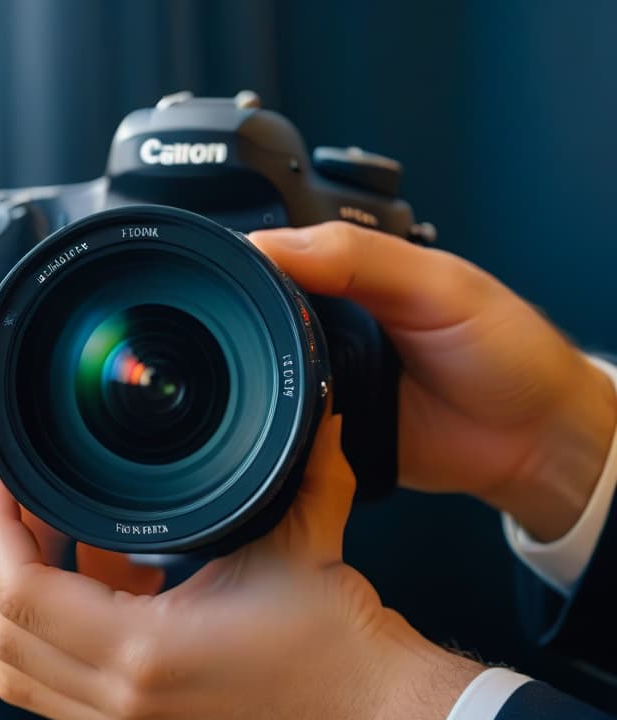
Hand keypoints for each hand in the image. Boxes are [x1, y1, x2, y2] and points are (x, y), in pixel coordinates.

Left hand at [0, 421, 480, 719]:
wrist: (363, 717)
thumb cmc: (337, 652)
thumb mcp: (307, 540)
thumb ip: (302, 461)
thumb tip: (306, 404)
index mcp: (147, 654)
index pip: (22, 592)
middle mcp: (117, 694)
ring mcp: (115, 711)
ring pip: (6, 652)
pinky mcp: (124, 708)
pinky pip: (43, 663)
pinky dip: (31, 604)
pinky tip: (63, 550)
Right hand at [250, 223, 616, 540]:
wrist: (531, 440)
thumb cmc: (506, 350)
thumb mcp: (436, 285)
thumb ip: (361, 256)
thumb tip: (278, 243)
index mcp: (352, 276)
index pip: (278, 259)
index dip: (246, 263)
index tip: (223, 274)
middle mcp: (333, 326)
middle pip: (256, 318)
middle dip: (238, 326)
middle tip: (233, 333)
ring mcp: (327, 380)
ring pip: (261, 374)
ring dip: (252, 378)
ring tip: (255, 377)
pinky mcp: (327, 433)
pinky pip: (282, 428)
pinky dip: (273, 425)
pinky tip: (272, 418)